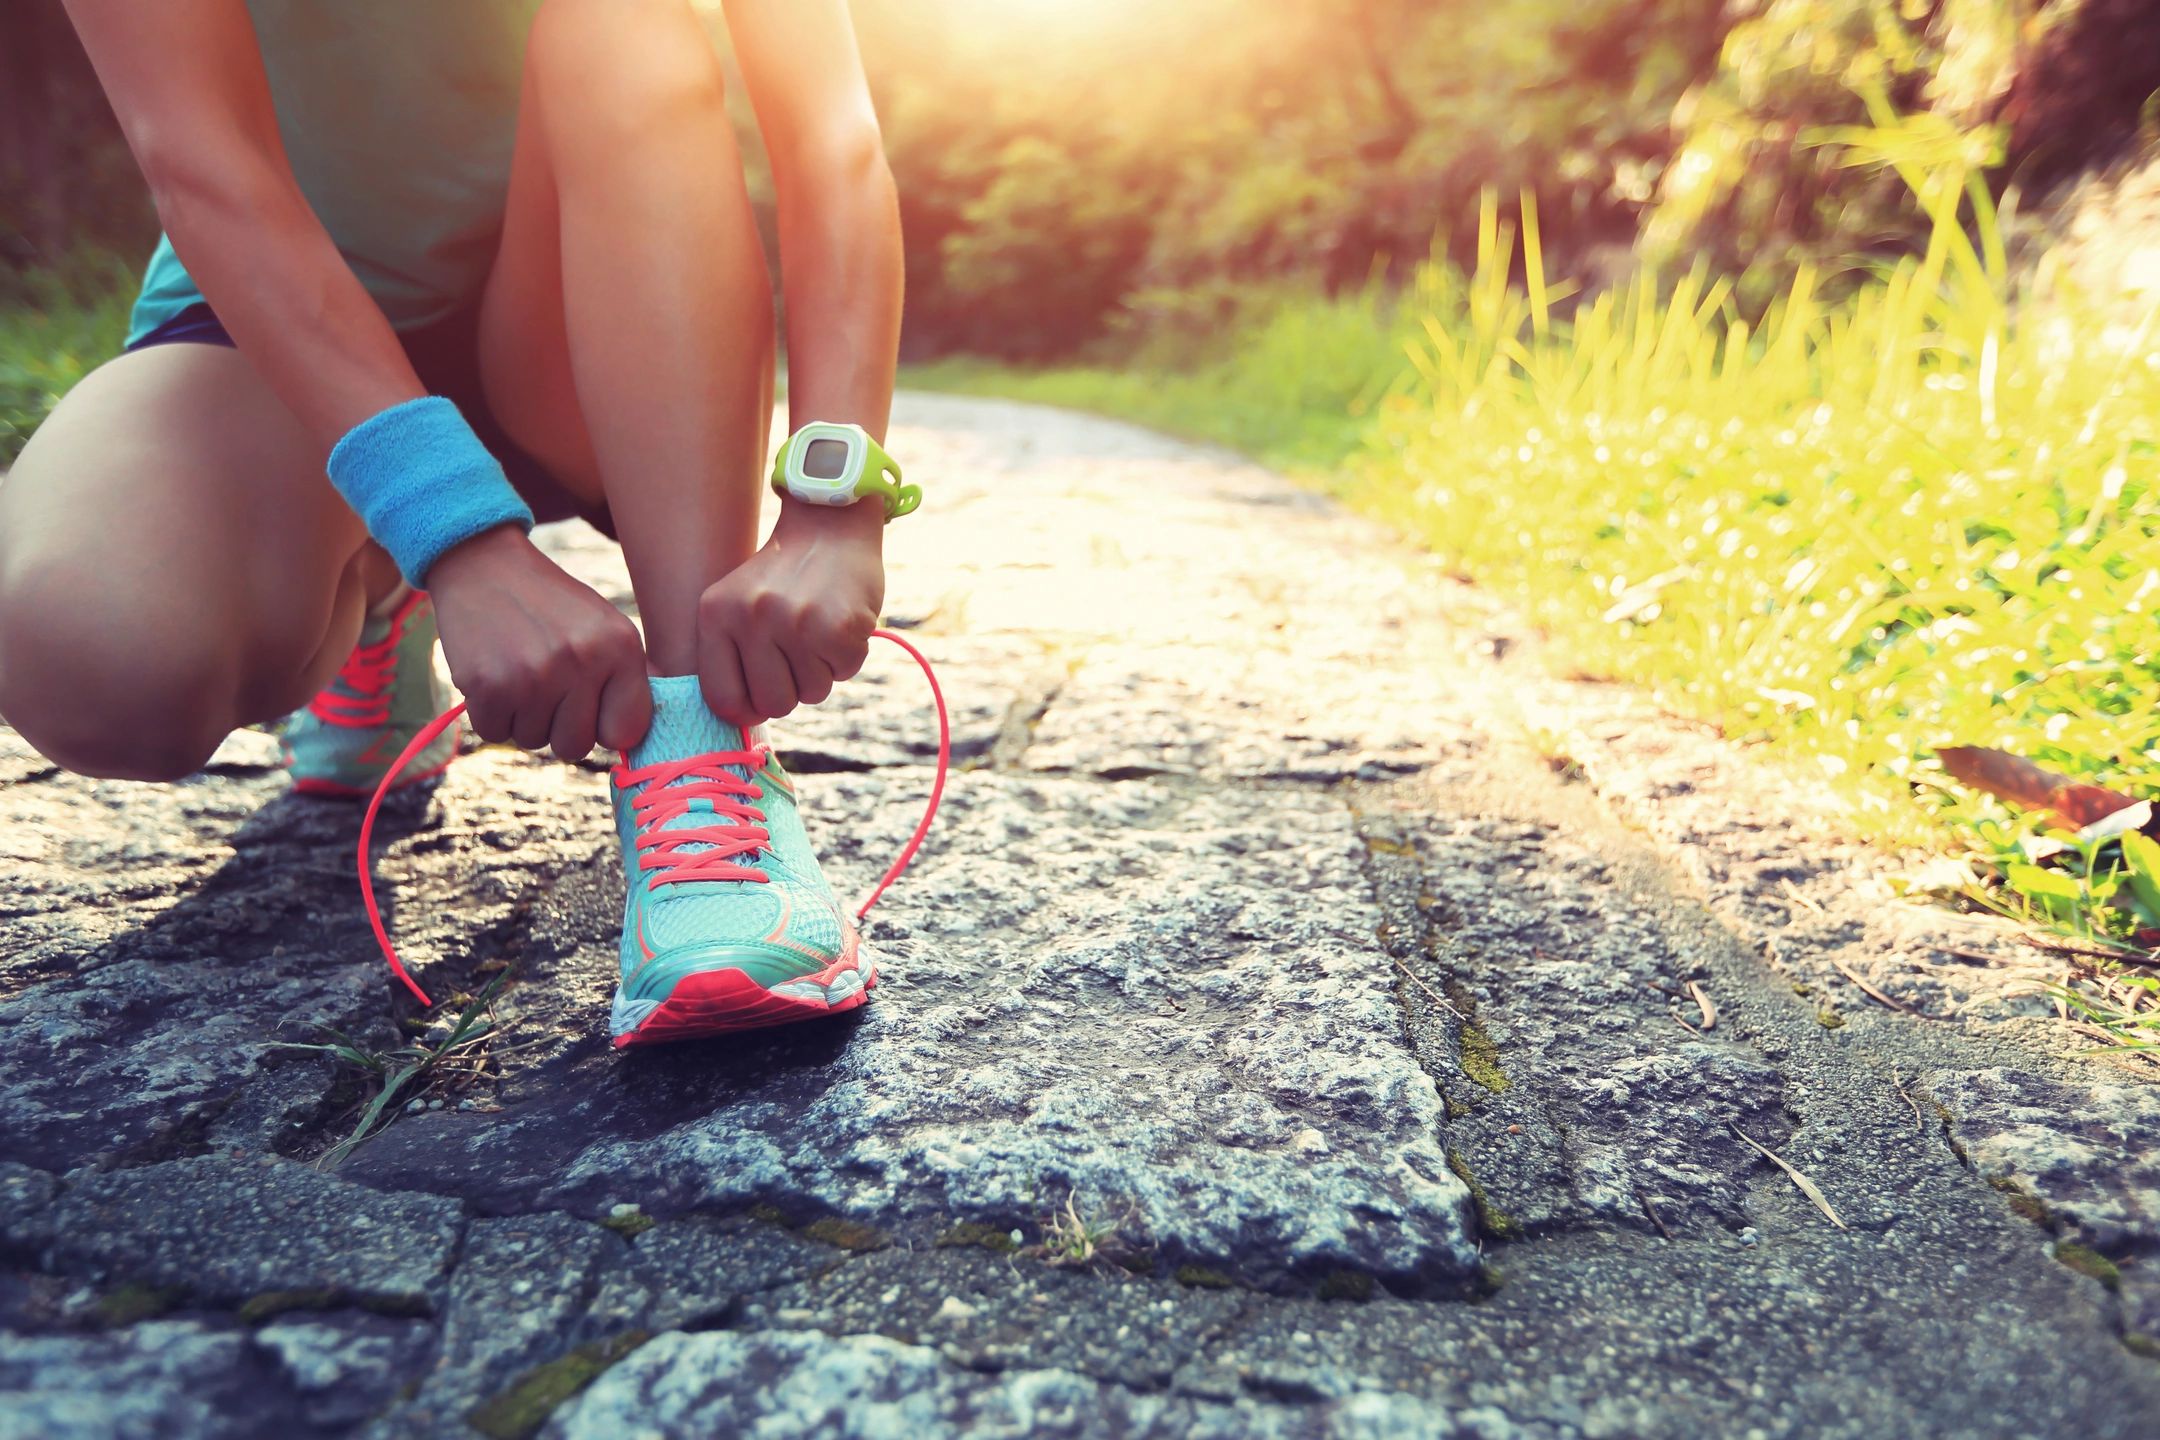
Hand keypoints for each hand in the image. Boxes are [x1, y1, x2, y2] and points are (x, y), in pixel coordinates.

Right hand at [427, 526, 652, 758]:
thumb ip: (627, 680)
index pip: (627, 730)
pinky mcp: (489, 686)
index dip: (604, 725)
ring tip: (519, 670)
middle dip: (559, 726)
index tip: (589, 707)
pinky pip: (495, 733)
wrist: (484, 566)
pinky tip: (495, 674)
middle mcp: (582, 662)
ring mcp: (535, 676)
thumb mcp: (603, 628)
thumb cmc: (551, 606)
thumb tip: (636, 742)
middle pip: (576, 747)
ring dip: (523, 716)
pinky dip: (491, 713)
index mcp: (621, 646)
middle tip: (546, 685)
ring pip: (533, 741)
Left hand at [697, 500, 884, 725]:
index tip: (761, 695)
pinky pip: (844, 673)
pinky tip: (839, 622)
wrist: (831, 525)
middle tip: (798, 653)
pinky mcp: (837, 627)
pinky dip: (847, 656)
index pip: (723, 700)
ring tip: (818, 630)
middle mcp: (751, 618)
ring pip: (811, 694)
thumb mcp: (737, 604)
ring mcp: (795, 623)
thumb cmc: (782, 578)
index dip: (747, 708)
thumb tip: (742, 720)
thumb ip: (730, 657)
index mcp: (716, 614)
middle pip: (773, 704)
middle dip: (791, 690)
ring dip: (821, 671)